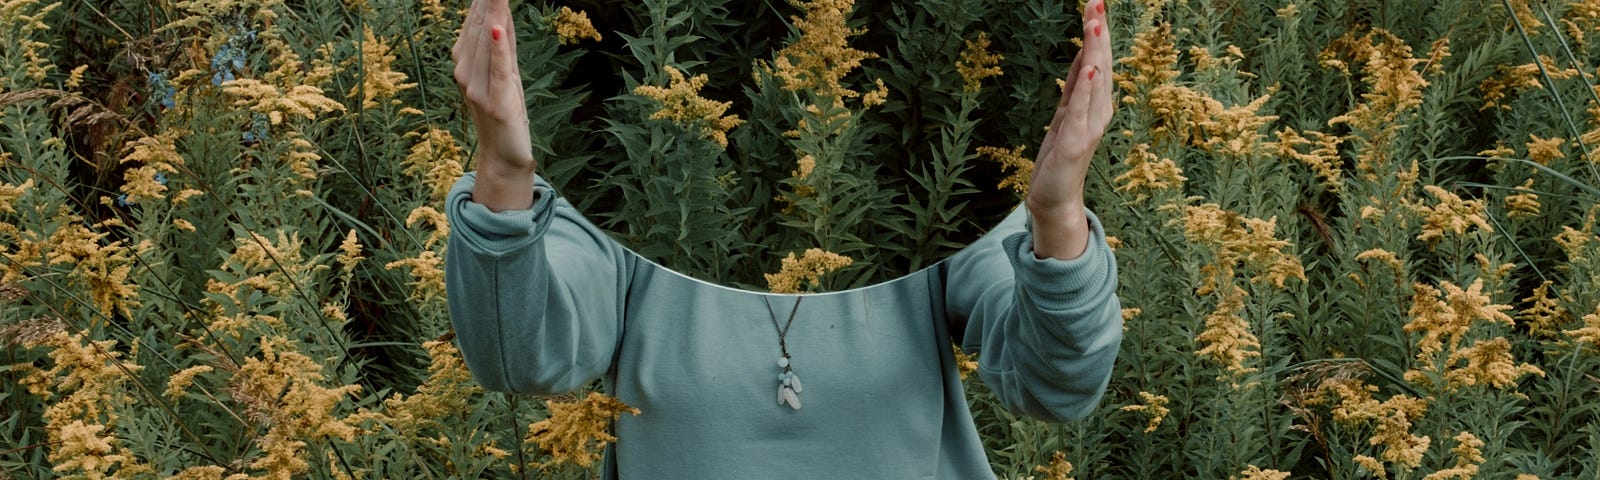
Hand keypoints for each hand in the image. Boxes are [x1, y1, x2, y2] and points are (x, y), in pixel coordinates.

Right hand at [453, 0, 536, 210]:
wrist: (503, 156)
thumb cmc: (505, 112)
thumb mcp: (506, 73)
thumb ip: (504, 44)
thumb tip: (503, 12)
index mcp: (465, 63)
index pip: (475, 22)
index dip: (482, 1)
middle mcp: (465, 73)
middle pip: (478, 28)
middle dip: (487, 2)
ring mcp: (477, 88)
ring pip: (485, 43)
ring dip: (492, 14)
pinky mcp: (496, 102)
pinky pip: (497, 70)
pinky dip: (497, 49)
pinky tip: (499, 29)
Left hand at [1028, 0, 1114, 259]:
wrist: (1054, 198)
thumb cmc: (1060, 157)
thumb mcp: (1065, 113)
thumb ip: (1075, 87)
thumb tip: (1083, 56)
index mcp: (1095, 103)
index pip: (1096, 60)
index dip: (1096, 32)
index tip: (1095, 2)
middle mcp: (1098, 112)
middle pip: (1099, 64)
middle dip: (1098, 33)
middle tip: (1097, 2)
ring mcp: (1088, 128)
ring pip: (1093, 82)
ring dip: (1094, 52)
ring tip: (1094, 25)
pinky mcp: (1074, 144)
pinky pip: (1080, 112)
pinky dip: (1085, 90)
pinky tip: (1088, 70)